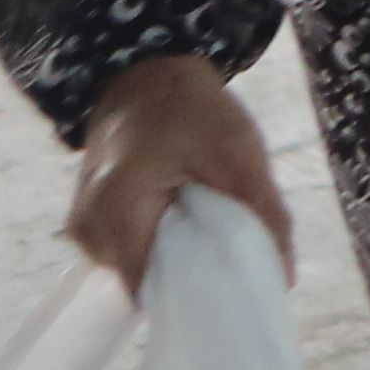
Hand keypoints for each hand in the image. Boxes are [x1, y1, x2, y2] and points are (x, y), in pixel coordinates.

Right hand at [68, 55, 288, 284]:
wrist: (146, 75)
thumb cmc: (190, 109)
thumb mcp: (239, 156)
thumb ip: (264, 218)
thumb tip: (283, 280)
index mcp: (114, 213)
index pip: (149, 289)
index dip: (194, 294)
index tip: (233, 291)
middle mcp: (88, 229)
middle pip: (147, 281)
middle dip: (193, 273)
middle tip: (231, 251)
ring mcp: (85, 228)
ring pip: (142, 267)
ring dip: (179, 255)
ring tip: (209, 225)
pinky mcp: (93, 223)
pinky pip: (133, 250)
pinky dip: (164, 242)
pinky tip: (188, 221)